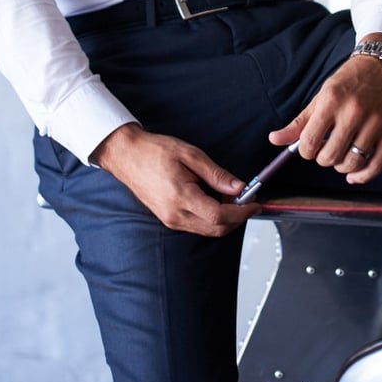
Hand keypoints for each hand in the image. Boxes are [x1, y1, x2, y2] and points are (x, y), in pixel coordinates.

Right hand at [91, 122, 259, 235]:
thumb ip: (216, 174)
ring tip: (228, 193)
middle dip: (237, 216)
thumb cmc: (154, 151)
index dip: (241, 212)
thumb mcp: (190, 155)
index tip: (254, 202)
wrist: (127, 156)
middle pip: (217, 229)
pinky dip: (212, 216)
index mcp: (181, 198)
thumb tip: (239, 187)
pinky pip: (197, 225)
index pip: (220, 217)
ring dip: (225, 217)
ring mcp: (171, 220)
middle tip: (246, 197)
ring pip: (208, 230)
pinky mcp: (169, 219)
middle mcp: (175, 215)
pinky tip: (213, 197)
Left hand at [268, 36, 381, 184]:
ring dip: (342, 167)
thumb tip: (274, 139)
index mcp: (331, 101)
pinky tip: (355, 173)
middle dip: (323, 158)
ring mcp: (375, 124)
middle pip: (330, 156)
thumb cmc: (350, 80)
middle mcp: (353, 112)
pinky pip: (376, 166)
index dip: (305, 150)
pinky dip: (363, 176)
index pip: (309, 142)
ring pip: (352, 163)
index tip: (309, 146)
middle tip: (326, 148)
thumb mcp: (321, 95)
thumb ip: (299, 122)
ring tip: (341, 156)